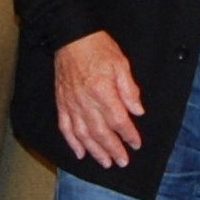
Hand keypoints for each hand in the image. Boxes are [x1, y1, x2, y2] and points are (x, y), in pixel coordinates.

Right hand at [53, 32, 144, 167]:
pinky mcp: (62, 103)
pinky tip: (80, 152)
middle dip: (113, 149)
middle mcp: (85, 101)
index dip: (128, 134)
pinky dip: (72, 142)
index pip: (118, 120)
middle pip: (100, 132)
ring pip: (83, 134)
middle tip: (122, 161)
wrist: (72, 37)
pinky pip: (65, 127)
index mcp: (102, 91)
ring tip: (105, 162)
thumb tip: (137, 111)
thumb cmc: (98, 48)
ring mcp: (71, 104)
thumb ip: (129, 89)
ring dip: (95, 151)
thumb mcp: (121, 64)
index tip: (136, 143)